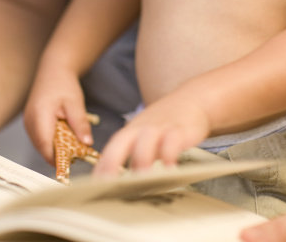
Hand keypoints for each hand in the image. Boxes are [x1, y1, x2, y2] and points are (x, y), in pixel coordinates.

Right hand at [24, 60, 91, 164]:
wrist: (53, 69)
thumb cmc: (64, 83)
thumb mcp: (75, 102)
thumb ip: (80, 123)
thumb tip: (87, 143)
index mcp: (39, 115)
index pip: (45, 146)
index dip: (57, 159)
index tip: (72, 166)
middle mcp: (29, 121)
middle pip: (42, 148)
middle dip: (58, 154)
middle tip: (77, 155)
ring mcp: (28, 122)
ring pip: (41, 144)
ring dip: (55, 148)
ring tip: (73, 145)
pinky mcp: (30, 122)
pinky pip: (40, 138)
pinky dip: (51, 141)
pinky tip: (64, 137)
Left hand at [94, 89, 209, 175]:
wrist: (191, 99)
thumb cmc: (165, 123)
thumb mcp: (145, 136)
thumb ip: (134, 156)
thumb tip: (121, 183)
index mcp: (130, 132)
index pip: (110, 149)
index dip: (101, 167)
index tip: (94, 186)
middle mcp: (141, 129)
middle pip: (121, 142)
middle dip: (111, 162)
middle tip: (106, 183)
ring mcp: (159, 128)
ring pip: (145, 140)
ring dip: (141, 159)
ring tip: (139, 179)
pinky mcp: (179, 130)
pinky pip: (172, 142)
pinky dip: (169, 155)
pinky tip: (170, 169)